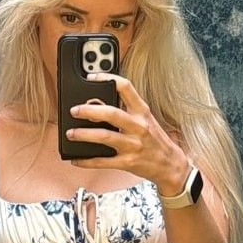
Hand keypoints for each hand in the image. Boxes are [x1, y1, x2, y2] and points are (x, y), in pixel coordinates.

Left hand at [68, 76, 189, 197]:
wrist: (171, 165)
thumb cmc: (155, 141)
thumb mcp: (146, 120)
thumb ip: (127, 110)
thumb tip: (98, 104)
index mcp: (142, 112)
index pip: (126, 88)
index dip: (107, 79)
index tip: (91, 77)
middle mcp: (138, 126)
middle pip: (111, 113)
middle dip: (89, 111)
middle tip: (74, 110)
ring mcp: (133, 145)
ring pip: (105, 137)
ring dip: (84, 135)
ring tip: (71, 134)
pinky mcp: (128, 162)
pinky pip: (103, 162)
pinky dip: (87, 160)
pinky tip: (77, 159)